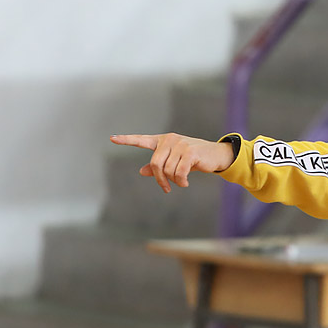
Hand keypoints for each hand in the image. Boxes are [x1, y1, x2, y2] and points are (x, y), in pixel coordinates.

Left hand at [110, 133, 234, 192]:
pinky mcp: (189, 152)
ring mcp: (179, 144)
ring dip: (174, 181)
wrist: (215, 155)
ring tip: (182, 182)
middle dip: (160, 180)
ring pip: (167, 171)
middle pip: (155, 164)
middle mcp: (169, 140)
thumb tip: (141, 171)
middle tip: (167, 189)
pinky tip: (186, 182)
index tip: (112, 138)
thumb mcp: (174, 162)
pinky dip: (181, 181)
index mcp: (162, 141)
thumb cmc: (193, 159)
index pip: (141, 140)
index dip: (127, 140)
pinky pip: (179, 173)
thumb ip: (158, 166)